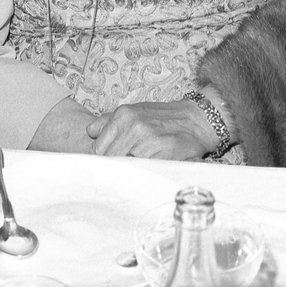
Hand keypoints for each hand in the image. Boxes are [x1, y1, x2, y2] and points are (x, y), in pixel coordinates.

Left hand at [86, 97, 230, 160]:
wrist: (196, 120)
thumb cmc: (163, 118)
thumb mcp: (135, 112)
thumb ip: (109, 121)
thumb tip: (90, 132)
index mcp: (123, 115)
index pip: (98, 149)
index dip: (102, 160)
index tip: (107, 167)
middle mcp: (132, 125)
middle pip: (109, 160)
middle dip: (114, 168)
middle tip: (122, 171)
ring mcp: (147, 140)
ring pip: (125, 168)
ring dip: (129, 172)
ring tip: (138, 169)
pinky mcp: (162, 154)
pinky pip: (143, 172)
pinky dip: (144, 174)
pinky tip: (149, 171)